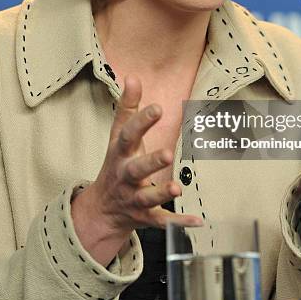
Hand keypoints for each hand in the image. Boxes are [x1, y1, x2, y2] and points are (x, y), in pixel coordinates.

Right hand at [71, 74, 201, 264]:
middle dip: (151, 162)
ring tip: (178, 187)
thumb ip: (127, 106)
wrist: (103, 208)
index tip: (158, 108)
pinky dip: (179, 223)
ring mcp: (134, 198)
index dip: (142, 121)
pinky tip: (197, 221)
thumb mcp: (118, 135)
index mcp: (120, 153)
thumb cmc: (117, 162)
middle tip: (169, 153)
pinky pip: (162, 221)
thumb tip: (133, 77)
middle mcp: (125, 176)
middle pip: (136, 169)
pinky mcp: (145, 217)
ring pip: (147, 198)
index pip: (128, 135)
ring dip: (161, 192)